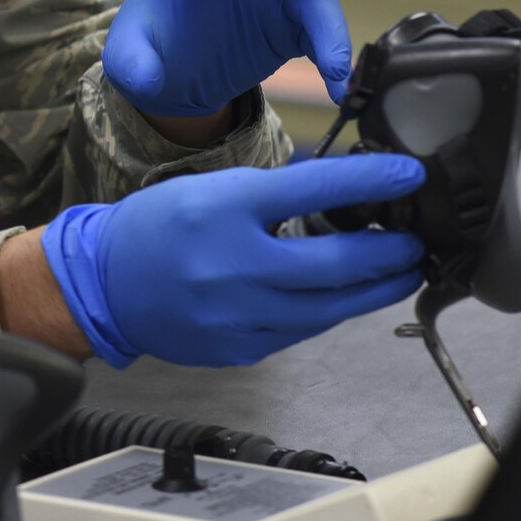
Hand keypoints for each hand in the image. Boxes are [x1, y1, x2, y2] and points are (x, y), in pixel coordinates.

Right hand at [41, 154, 425, 366]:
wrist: (103, 284)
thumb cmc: (157, 228)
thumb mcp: (209, 192)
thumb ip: (272, 195)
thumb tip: (346, 194)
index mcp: (221, 209)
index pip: (314, 189)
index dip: (372, 181)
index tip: (410, 173)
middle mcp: (231, 264)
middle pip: (338, 262)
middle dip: (389, 253)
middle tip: (417, 242)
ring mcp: (237, 314)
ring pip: (331, 307)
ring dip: (374, 289)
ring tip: (398, 273)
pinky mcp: (241, 348)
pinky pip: (303, 330)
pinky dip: (330, 312)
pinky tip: (343, 297)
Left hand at [104, 0, 381, 115]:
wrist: (174, 70)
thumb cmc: (147, 44)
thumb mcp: (127, 57)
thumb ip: (134, 64)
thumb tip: (148, 81)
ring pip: (316, 3)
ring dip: (333, 36)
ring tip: (337, 76)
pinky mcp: (293, 27)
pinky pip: (323, 39)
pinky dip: (334, 62)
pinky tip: (338, 90)